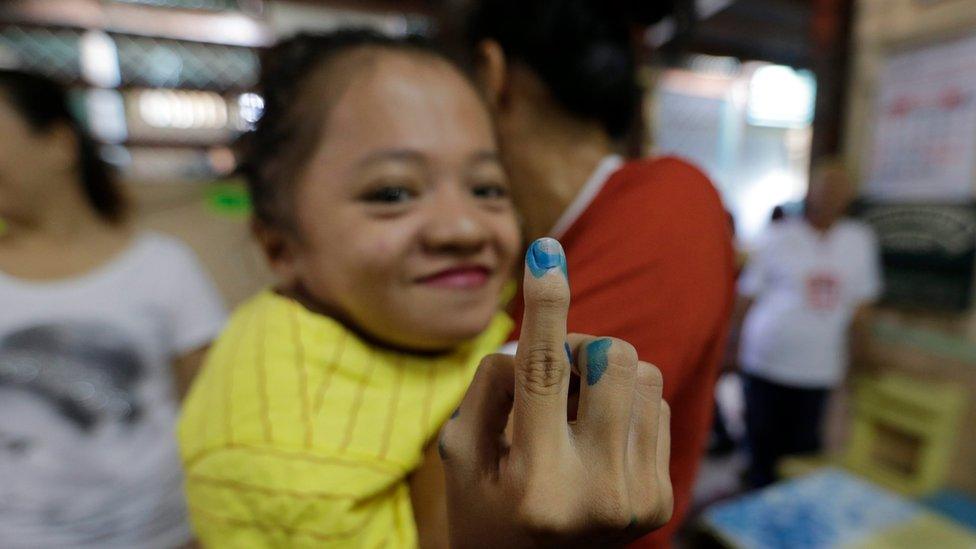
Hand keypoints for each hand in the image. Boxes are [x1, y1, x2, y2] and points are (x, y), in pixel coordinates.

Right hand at [439, 238, 672, 547]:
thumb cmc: (484, 508)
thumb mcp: (462, 451)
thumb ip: (492, 386)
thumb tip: (543, 330)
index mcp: (536, 482)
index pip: (542, 373)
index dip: (545, 305)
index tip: (545, 252)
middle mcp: (597, 493)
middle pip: (612, 357)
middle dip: (580, 348)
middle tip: (553, 376)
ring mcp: (638, 498)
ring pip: (642, 373)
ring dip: (603, 374)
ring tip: (574, 412)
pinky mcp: (662, 498)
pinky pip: (657, 401)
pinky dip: (624, 402)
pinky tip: (597, 436)